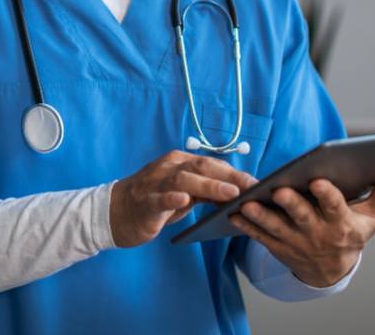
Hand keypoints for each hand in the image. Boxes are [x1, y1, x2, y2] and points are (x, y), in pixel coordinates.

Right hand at [111, 151, 257, 247]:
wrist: (116, 213)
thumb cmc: (156, 202)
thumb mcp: (184, 194)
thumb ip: (206, 191)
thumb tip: (238, 195)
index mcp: (179, 162)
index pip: (212, 164)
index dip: (236, 173)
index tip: (258, 184)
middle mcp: (168, 167)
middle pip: (201, 167)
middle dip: (229, 177)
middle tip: (251, 188)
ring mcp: (155, 183)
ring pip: (183, 180)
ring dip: (208, 186)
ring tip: (229, 194)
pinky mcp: (144, 202)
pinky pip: (159, 198)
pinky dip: (172, 198)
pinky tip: (184, 202)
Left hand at [229, 177, 374, 286]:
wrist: (332, 267)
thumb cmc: (353, 230)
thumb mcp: (374, 216)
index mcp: (342, 224)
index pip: (335, 207)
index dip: (326, 195)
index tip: (317, 179)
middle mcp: (319, 235)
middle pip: (303, 218)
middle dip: (292, 205)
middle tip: (280, 190)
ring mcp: (296, 243)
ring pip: (276, 228)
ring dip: (261, 216)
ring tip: (248, 201)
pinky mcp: (278, 247)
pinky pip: (260, 236)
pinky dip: (246, 225)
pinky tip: (232, 213)